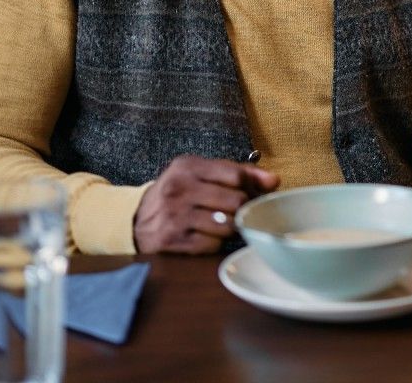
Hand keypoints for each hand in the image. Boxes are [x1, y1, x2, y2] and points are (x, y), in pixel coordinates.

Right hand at [132, 155, 279, 254]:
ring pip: (226, 225)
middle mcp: (179, 189)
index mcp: (188, 166)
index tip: (251, 194)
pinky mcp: (172, 241)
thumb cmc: (178, 193)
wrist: (137, 219)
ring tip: (224, 224)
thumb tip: (274, 181)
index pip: (236, 175)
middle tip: (240, 213)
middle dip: (243, 210)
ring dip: (230, 228)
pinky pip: (212, 245)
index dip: (250, 187)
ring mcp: (174, 216)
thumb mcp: (200, 173)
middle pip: (235, 201)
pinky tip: (207, 236)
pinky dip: (215, 243)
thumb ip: (238, 173)